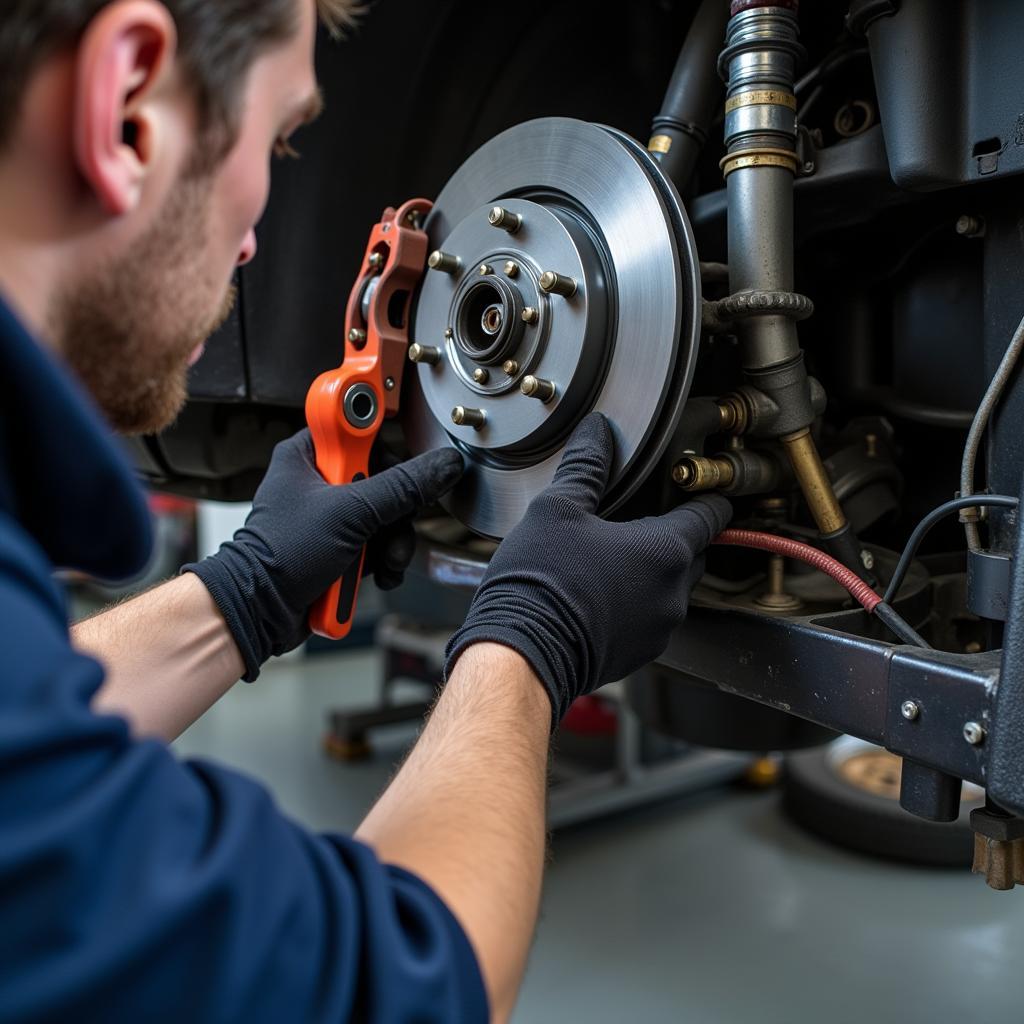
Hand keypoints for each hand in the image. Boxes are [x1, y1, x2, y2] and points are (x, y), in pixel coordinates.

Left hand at [185, 430, 463, 679]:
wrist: (261, 611)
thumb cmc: (280, 556)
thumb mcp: (350, 513)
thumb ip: (402, 487)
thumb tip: (441, 466)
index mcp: (308, 455)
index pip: (359, 427)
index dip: (384, 431)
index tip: (406, 424)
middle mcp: (319, 480)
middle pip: (383, 476)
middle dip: (396, 511)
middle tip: (391, 524)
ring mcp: (330, 515)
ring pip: (385, 514)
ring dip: (392, 542)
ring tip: (384, 562)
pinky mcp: (339, 544)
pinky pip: (377, 542)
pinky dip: (382, 560)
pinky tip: (378, 574)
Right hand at [444, 413, 731, 724]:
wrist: (521, 654)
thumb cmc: (540, 583)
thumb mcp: (558, 509)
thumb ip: (586, 465)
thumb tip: (598, 432)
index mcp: (665, 551)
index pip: (710, 516)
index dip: (708, 498)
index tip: (704, 489)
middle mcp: (673, 594)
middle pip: (692, 554)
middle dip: (674, 536)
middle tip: (641, 519)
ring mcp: (658, 630)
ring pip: (671, 589)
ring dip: (653, 572)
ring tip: (612, 557)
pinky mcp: (638, 654)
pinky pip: (649, 619)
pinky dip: (635, 602)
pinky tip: (600, 592)